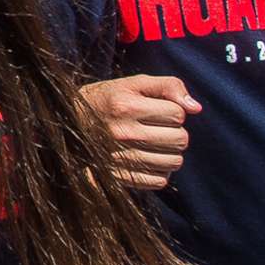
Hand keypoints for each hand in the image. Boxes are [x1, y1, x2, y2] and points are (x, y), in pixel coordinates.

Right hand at [79, 74, 198, 190]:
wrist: (69, 124)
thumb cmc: (106, 100)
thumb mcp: (133, 84)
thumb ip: (167, 86)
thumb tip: (196, 108)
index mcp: (126, 106)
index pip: (177, 113)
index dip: (174, 110)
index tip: (159, 110)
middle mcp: (123, 134)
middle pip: (180, 139)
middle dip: (176, 132)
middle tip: (161, 128)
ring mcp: (121, 159)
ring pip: (174, 161)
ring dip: (171, 152)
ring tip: (156, 143)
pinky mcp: (120, 178)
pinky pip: (159, 181)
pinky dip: (159, 171)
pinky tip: (148, 158)